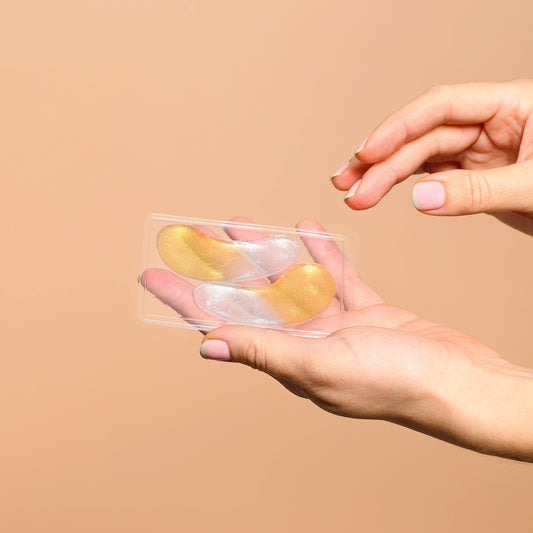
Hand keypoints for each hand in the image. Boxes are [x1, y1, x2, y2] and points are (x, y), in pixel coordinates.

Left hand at [141, 219, 532, 461]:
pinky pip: (336, 276)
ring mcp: (335, 325)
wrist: (457, 381)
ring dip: (267, 251)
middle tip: (194, 236)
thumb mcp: (319, 365)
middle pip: (252, 295)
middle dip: (221, 265)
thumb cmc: (393, 381)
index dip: (185, 296)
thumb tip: (208, 345)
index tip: (154, 273)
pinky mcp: (364, 311)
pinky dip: (321, 253)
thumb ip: (265, 350)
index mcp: (287, 357)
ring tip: (240, 224)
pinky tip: (306, 229)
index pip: (222, 320)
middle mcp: (304, 341)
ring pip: (292, 280)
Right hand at [331, 80, 532, 235]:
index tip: (368, 151)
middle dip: (383, 162)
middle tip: (351, 189)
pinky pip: (431, 175)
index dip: (400, 126)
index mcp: (514, 105)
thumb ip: (481, 192)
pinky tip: (377, 188)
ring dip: (383, 174)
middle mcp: (492, 123)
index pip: (443, 106)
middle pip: (424, 136)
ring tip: (352, 191)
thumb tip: (422, 198)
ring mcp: (480, 150)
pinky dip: (402, 184)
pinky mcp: (473, 174)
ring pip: (421, 156)